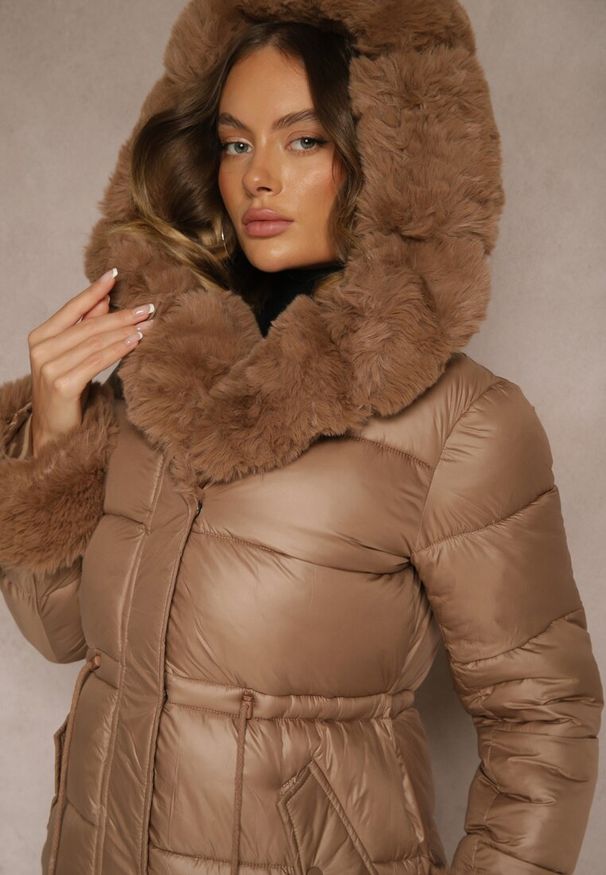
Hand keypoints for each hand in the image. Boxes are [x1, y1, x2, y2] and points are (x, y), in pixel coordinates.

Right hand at [27, 269, 155, 456]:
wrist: (54, 431)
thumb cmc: (66, 390)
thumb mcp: (73, 355)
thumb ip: (85, 327)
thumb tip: (105, 299)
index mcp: (40, 337)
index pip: (72, 308)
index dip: (95, 291)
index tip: (115, 274)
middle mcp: (41, 349)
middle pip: (89, 325)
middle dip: (121, 314)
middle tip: (148, 307)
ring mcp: (50, 367)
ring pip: (95, 342)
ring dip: (125, 331)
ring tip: (148, 324)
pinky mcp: (63, 385)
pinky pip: (96, 362)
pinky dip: (118, 350)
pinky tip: (135, 342)